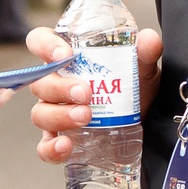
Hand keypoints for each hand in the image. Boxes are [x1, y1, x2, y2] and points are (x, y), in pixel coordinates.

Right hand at [25, 25, 162, 163]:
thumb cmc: (133, 88)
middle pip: (39, 81)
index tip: (65, 54)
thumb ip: (146, 52)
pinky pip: (45, 146)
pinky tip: (66, 146)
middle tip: (86, 93)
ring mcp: (55, 112)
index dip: (45, 45)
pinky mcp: (61, 139)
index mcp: (68, 58)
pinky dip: (51, 148)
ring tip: (86, 117)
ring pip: (40, 113)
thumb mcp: (142, 67)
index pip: (40, 41)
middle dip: (60, 88)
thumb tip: (148, 40)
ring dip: (59, 115)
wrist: (144, 122)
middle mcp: (56, 83)